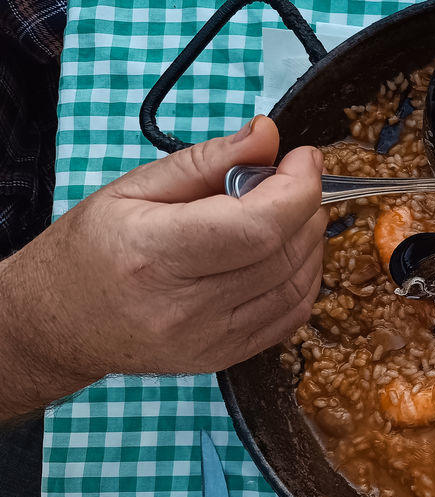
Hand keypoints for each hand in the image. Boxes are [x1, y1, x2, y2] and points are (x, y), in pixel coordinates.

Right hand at [0, 116, 323, 413]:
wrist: (58, 324)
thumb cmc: (91, 250)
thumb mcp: (134, 188)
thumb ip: (207, 160)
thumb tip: (267, 135)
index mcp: (155, 254)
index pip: (257, 225)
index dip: (297, 186)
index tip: (302, 157)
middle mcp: (185, 306)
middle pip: (283, 252)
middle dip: (305, 205)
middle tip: (292, 179)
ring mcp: (209, 340)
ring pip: (297, 284)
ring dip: (310, 240)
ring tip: (287, 211)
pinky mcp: (226, 357)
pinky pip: (292, 315)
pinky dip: (304, 276)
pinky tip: (286, 251)